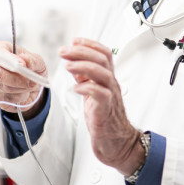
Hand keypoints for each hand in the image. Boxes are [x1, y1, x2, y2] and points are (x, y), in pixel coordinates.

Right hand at [0, 42, 47, 114]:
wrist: (31, 86)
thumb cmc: (31, 69)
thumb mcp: (38, 62)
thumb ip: (32, 60)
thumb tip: (24, 59)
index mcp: (0, 49)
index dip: (10, 60)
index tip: (22, 65)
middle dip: (16, 79)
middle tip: (31, 82)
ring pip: (3, 87)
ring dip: (20, 88)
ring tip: (29, 86)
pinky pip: (4, 98)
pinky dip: (17, 97)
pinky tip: (22, 92)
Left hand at [60, 38, 141, 175]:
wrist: (119, 144)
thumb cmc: (106, 120)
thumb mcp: (93, 94)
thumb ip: (86, 78)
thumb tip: (74, 64)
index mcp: (108, 79)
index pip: (104, 54)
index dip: (89, 44)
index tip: (74, 41)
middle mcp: (111, 85)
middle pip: (102, 59)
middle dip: (81, 52)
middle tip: (64, 51)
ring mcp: (111, 97)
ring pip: (103, 74)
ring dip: (83, 66)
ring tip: (67, 66)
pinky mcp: (106, 111)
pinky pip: (100, 95)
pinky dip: (87, 88)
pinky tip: (76, 88)